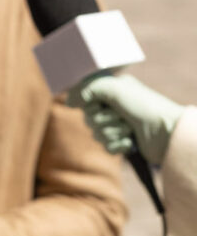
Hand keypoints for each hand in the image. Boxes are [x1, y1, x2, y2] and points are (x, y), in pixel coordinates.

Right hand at [68, 74, 184, 164]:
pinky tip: (131, 141)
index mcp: (111, 91)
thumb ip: (87, 90)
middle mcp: (113, 106)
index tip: (98, 103)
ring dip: (112, 132)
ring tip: (129, 129)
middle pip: (88, 117)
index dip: (87, 103)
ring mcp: (118, 125)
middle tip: (119, 116)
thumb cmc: (144, 106)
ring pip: (96, 133)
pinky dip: (118, 145)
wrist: (167, 132)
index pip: (84, 97)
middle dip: (103, 120)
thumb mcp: (114, 89)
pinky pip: (106, 146)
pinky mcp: (123, 143)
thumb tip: (68, 103)